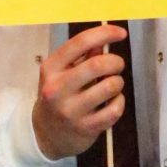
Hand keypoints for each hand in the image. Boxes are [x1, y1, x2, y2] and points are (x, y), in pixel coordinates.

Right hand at [31, 23, 126, 159]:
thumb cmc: (57, 95)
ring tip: (113, 84)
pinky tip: (113, 101)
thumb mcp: (61, 72)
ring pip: (109, 87)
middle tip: (118, 64)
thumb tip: (104, 40)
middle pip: (97, 65)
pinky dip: (119, 101)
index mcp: (51, 68)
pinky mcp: (85, 128)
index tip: (121, 33)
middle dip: (115, 61)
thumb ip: (82, 55)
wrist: (45, 133)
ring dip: (118, 82)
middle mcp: (57, 88)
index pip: (80, 42)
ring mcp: (71, 110)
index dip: (104, 33)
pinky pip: (114, 110)